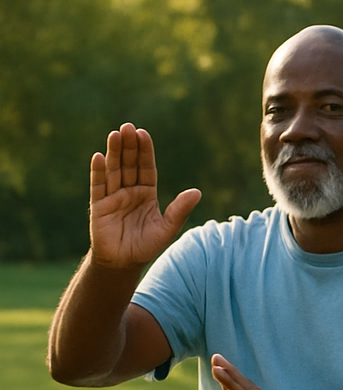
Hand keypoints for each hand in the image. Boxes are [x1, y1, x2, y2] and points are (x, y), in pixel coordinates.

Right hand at [89, 124, 201, 268]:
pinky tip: (99, 157)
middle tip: (128, 127)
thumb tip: (197, 191)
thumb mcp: (168, 228)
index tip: (144, 134)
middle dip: (129, 146)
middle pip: (129, 164)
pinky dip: (98, 172)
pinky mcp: (98, 205)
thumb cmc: (147, 246)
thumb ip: (180, 210)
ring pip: (114, 170)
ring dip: (114, 152)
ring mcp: (113, 197)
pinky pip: (98, 186)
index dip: (144, 151)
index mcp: (147, 193)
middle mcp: (130, 191)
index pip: (146, 168)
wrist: (124, 263)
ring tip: (115, 134)